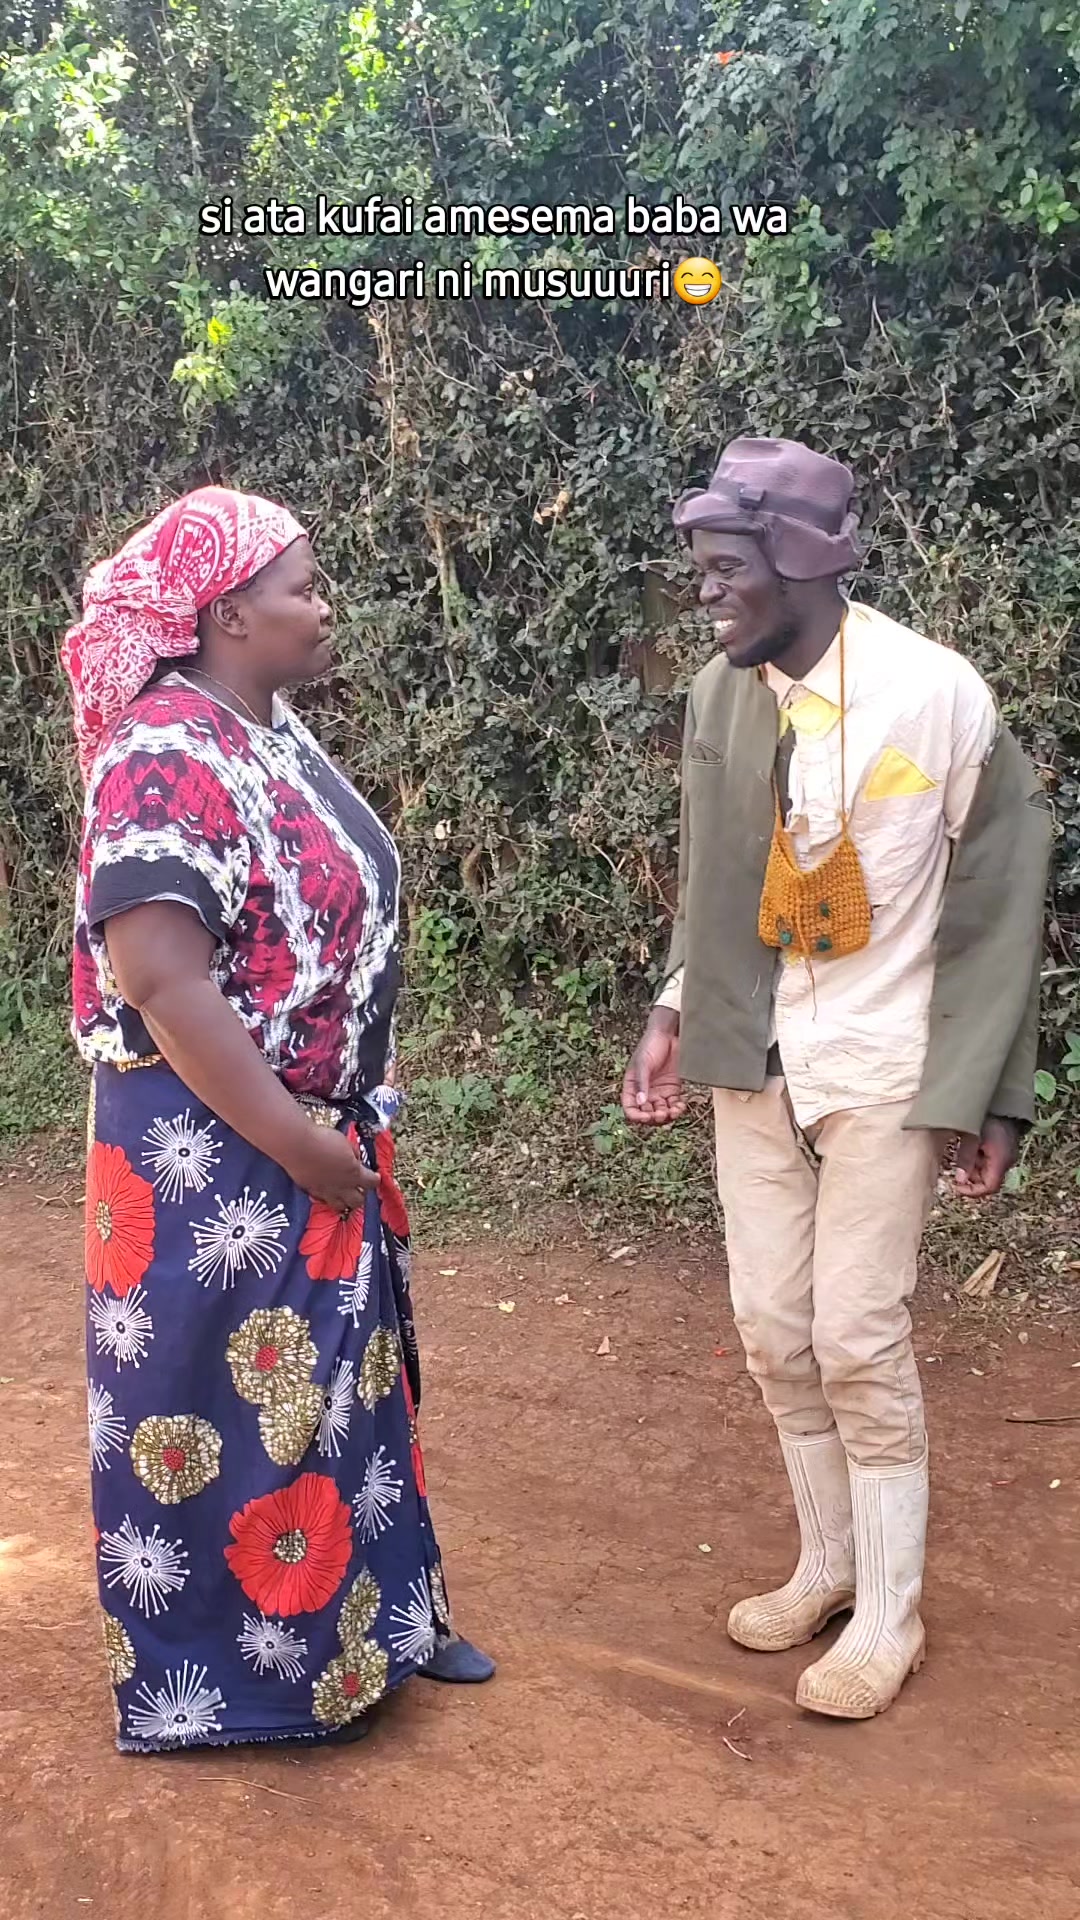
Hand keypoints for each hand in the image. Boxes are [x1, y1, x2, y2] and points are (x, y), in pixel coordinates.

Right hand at [284, 1122, 380, 1214]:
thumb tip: (355, 1158)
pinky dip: (327, 1198)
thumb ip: (353, 1153)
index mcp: (355, 1173)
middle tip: (359, 1187)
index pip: (372, 1183)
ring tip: (344, 1194)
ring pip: (340, 1207)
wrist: (297, 1146)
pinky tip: (327, 1191)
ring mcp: (326, 1192)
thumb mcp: (345, 1142)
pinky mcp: (311, 1192)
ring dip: (345, 1202)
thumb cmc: (322, 1140)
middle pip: (358, 1201)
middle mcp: (342, 1187)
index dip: (375, 1180)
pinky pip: (323, 1201)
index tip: (375, 1176)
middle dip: (361, 1195)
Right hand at [621, 1008, 686, 1125]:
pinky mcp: (673, 1089)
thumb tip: (640, 1102)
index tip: (646, 1117)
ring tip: (673, 1112)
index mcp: (632, 1087)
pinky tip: (680, 1107)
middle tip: (661, 1114)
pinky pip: (674, 1105)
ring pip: (661, 1112)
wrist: (669, 1034)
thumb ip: (642, 1083)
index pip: (630, 1108)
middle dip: (654, 1118)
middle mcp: (645, 1092)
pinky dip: (677, 1109)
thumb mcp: (643, 1063)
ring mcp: (659, 1091)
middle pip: (647, 1114)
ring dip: (667, 1116)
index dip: (637, 1116)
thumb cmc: (651, 1045)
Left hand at [953, 1117, 1020, 1198]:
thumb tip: (960, 1179)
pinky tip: (966, 1148)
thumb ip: (966, 1159)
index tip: (957, 1186)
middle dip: (970, 1180)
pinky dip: (976, 1160)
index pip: (989, 1187)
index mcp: (1000, 1160)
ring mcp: (1004, 1154)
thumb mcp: (972, 1137)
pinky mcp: (1001, 1147)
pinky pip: (988, 1160)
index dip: (973, 1191)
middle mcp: (1005, 1160)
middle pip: (988, 1180)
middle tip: (954, 1173)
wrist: (1002, 1098)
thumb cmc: (988, 1116)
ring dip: (972, 1169)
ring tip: (958, 1158)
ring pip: (987, 1171)